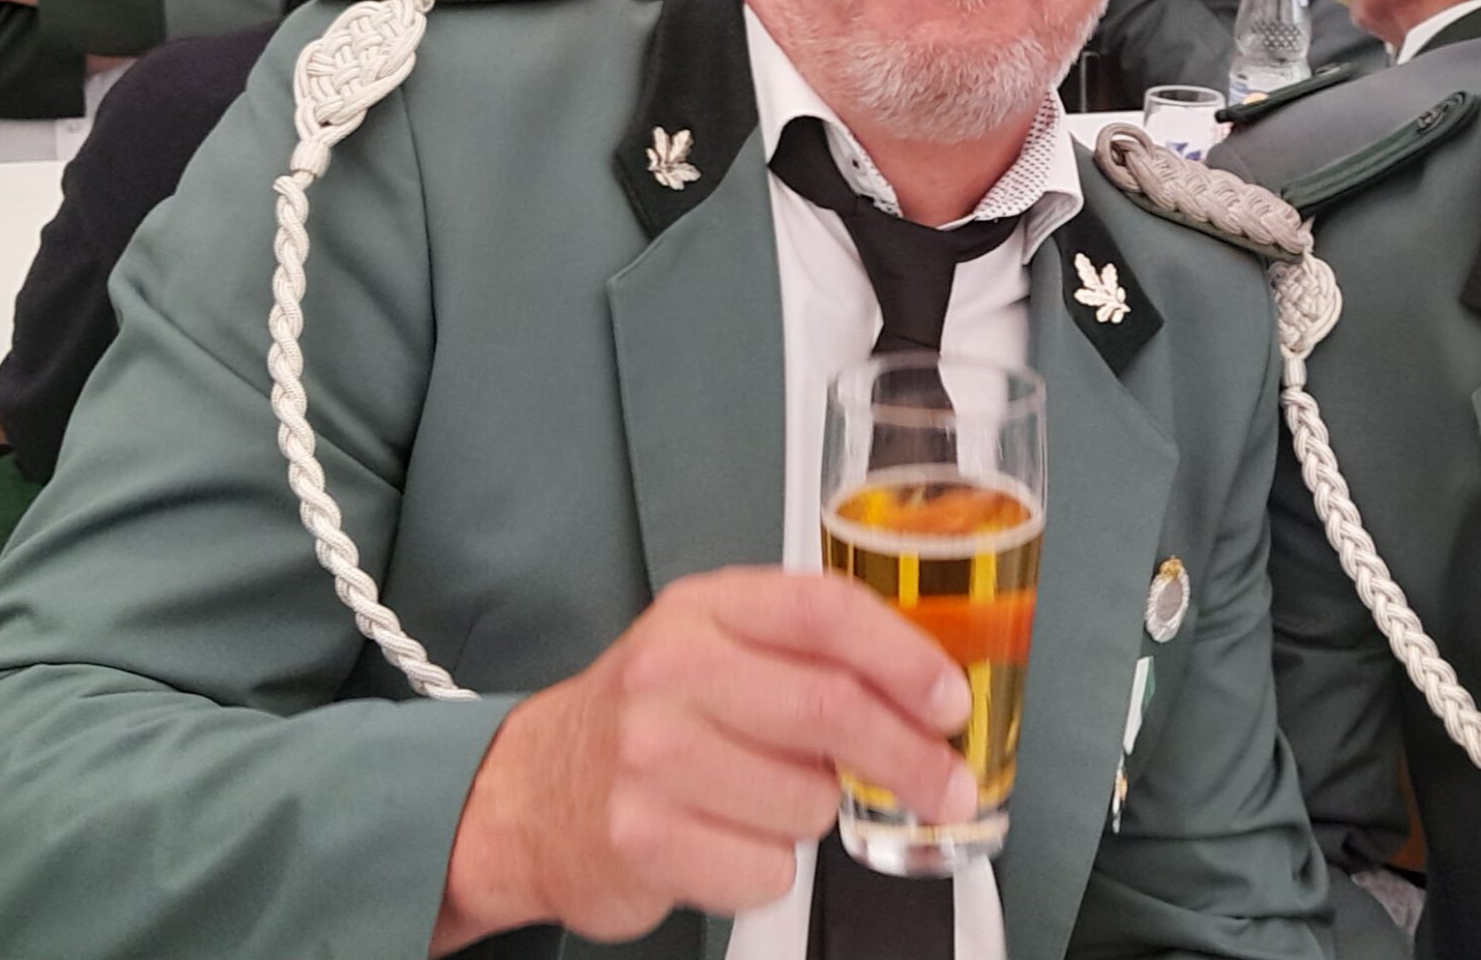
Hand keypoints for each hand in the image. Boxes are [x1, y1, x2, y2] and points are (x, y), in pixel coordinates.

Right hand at [431, 567, 974, 952]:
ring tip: (763, 800)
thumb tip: (931, 689)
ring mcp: (649, 756)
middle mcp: (670, 671)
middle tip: (946, 785)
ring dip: (814, 815)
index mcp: (705, 609)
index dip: (905, 657)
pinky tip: (726, 841)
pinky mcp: (641, 839)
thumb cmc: (648, 720)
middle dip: (910, 757)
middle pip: (830, 709)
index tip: (951, 701)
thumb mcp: (717, 647)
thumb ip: (810, 650)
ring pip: (808, 800)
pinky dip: (769, 868)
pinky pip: (767, 870)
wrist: (528, 797)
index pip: (825, 611)